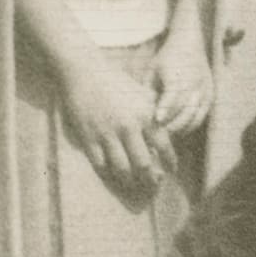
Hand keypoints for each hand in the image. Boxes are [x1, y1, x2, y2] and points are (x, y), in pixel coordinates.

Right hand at [60, 54, 170, 188]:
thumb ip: (157, 111)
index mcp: (145, 116)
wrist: (84, 72)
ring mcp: (107, 134)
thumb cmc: (116, 81)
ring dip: (130, 181)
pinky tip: (113, 173)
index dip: (170, 163)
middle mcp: (128, 127)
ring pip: (122, 170)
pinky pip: (101, 165)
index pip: (164, 147)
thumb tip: (169, 130)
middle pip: (144, 165)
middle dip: (151, 179)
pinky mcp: (88, 138)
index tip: (170, 170)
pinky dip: (108, 172)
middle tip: (153, 184)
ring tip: (133, 183)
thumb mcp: (142, 93)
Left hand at [152, 27, 212, 137]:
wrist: (190, 42)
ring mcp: (204, 89)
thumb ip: (147, 90)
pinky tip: (178, 130)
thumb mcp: (152, 70)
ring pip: (194, 116)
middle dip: (170, 124)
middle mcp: (193, 82)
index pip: (172, 95)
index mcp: (177, 73)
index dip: (165, 109)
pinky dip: (190, 125)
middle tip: (157, 135)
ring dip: (180, 128)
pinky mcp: (210, 95)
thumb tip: (140, 114)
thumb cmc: (166, 59)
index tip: (156, 120)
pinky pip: (201, 116)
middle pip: (184, 110)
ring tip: (166, 135)